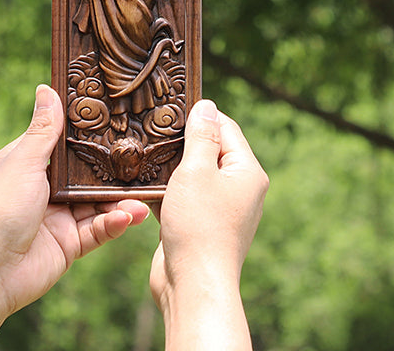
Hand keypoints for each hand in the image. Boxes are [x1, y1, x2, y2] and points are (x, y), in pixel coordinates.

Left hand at [0, 84, 148, 316]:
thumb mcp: (23, 162)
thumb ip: (43, 130)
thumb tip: (47, 88)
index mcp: (24, 166)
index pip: (58, 142)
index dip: (83, 132)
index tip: (112, 116)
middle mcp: (41, 190)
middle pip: (84, 174)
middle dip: (110, 168)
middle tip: (140, 155)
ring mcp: (55, 218)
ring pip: (96, 203)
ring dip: (119, 199)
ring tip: (143, 196)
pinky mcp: (68, 245)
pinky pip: (97, 230)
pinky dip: (114, 222)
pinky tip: (131, 215)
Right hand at [150, 100, 267, 349]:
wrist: (193, 286)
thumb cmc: (198, 226)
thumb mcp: (196, 171)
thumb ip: (200, 136)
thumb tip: (206, 106)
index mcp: (247, 172)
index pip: (226, 128)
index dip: (200, 116)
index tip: (171, 107)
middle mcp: (239, 189)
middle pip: (210, 150)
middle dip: (183, 141)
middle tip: (154, 129)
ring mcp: (221, 209)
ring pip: (195, 175)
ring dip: (172, 167)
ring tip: (146, 154)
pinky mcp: (201, 225)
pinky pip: (185, 197)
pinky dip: (169, 190)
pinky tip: (145, 184)